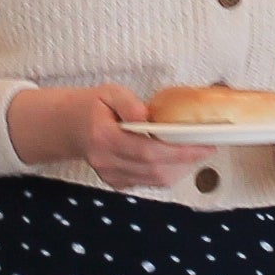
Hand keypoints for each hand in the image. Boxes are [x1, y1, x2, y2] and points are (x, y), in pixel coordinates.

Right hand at [5, 84, 206, 191]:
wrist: (69, 126)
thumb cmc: (93, 106)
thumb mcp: (109, 92)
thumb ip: (129, 103)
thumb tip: (149, 118)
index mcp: (104, 138)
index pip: (149, 151)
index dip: (180, 152)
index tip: (205, 145)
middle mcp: (106, 162)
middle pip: (155, 169)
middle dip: (186, 160)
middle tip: (206, 146)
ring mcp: (110, 176)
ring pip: (155, 180)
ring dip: (179, 168)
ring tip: (192, 150)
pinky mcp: (116, 183)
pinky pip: (148, 182)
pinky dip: (166, 172)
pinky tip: (173, 158)